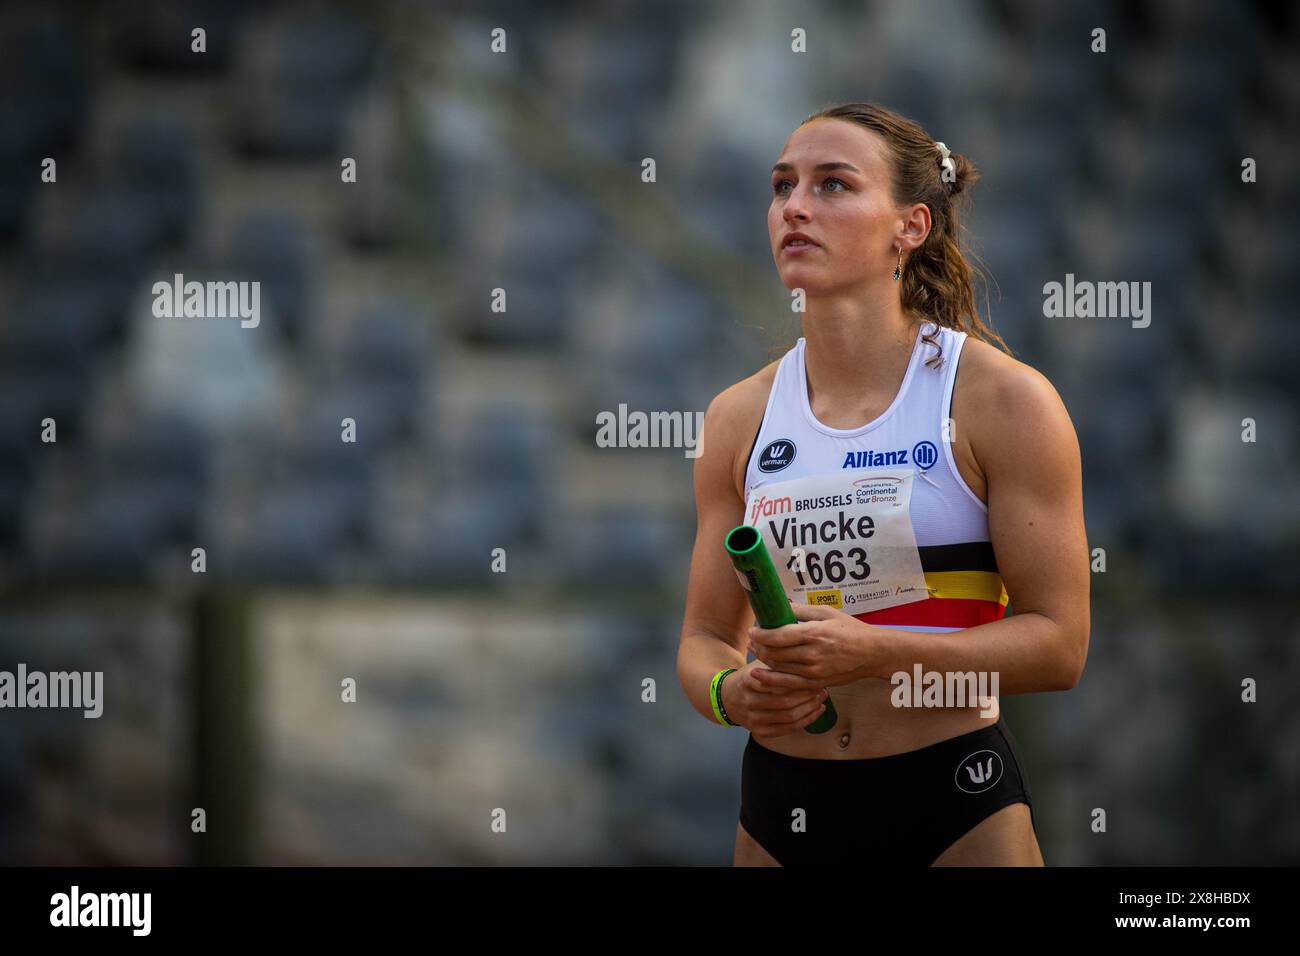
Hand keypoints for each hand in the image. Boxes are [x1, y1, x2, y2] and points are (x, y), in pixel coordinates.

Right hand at [720, 659, 829, 739]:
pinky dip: (805, 722)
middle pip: (785, 701)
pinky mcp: (759, 730)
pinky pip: (786, 729)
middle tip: (821, 687)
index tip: (813, 676)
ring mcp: (753, 718)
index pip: (776, 682)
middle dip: (807, 695)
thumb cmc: (750, 678)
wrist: (728, 699)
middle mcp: (749, 700)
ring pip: (788, 716)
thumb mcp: (757, 664)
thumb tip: (800, 652)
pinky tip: (815, 712)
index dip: (798, 681)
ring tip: (821, 699)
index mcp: (748, 680)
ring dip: (809, 709)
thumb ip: (775, 660)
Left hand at [747, 602, 886, 687]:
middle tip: (752, 640)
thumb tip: (780, 605)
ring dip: (763, 660)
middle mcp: (813, 654)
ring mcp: (815, 672)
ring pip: (780, 668)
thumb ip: (801, 610)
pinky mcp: (817, 683)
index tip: (753, 630)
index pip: (778, 636)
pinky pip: (789, 684)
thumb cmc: (850, 629)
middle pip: (775, 653)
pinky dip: (773, 680)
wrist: (872, 653)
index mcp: (814, 633)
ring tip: (755, 652)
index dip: (761, 634)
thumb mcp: (827, 612)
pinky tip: (762, 675)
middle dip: (759, 646)